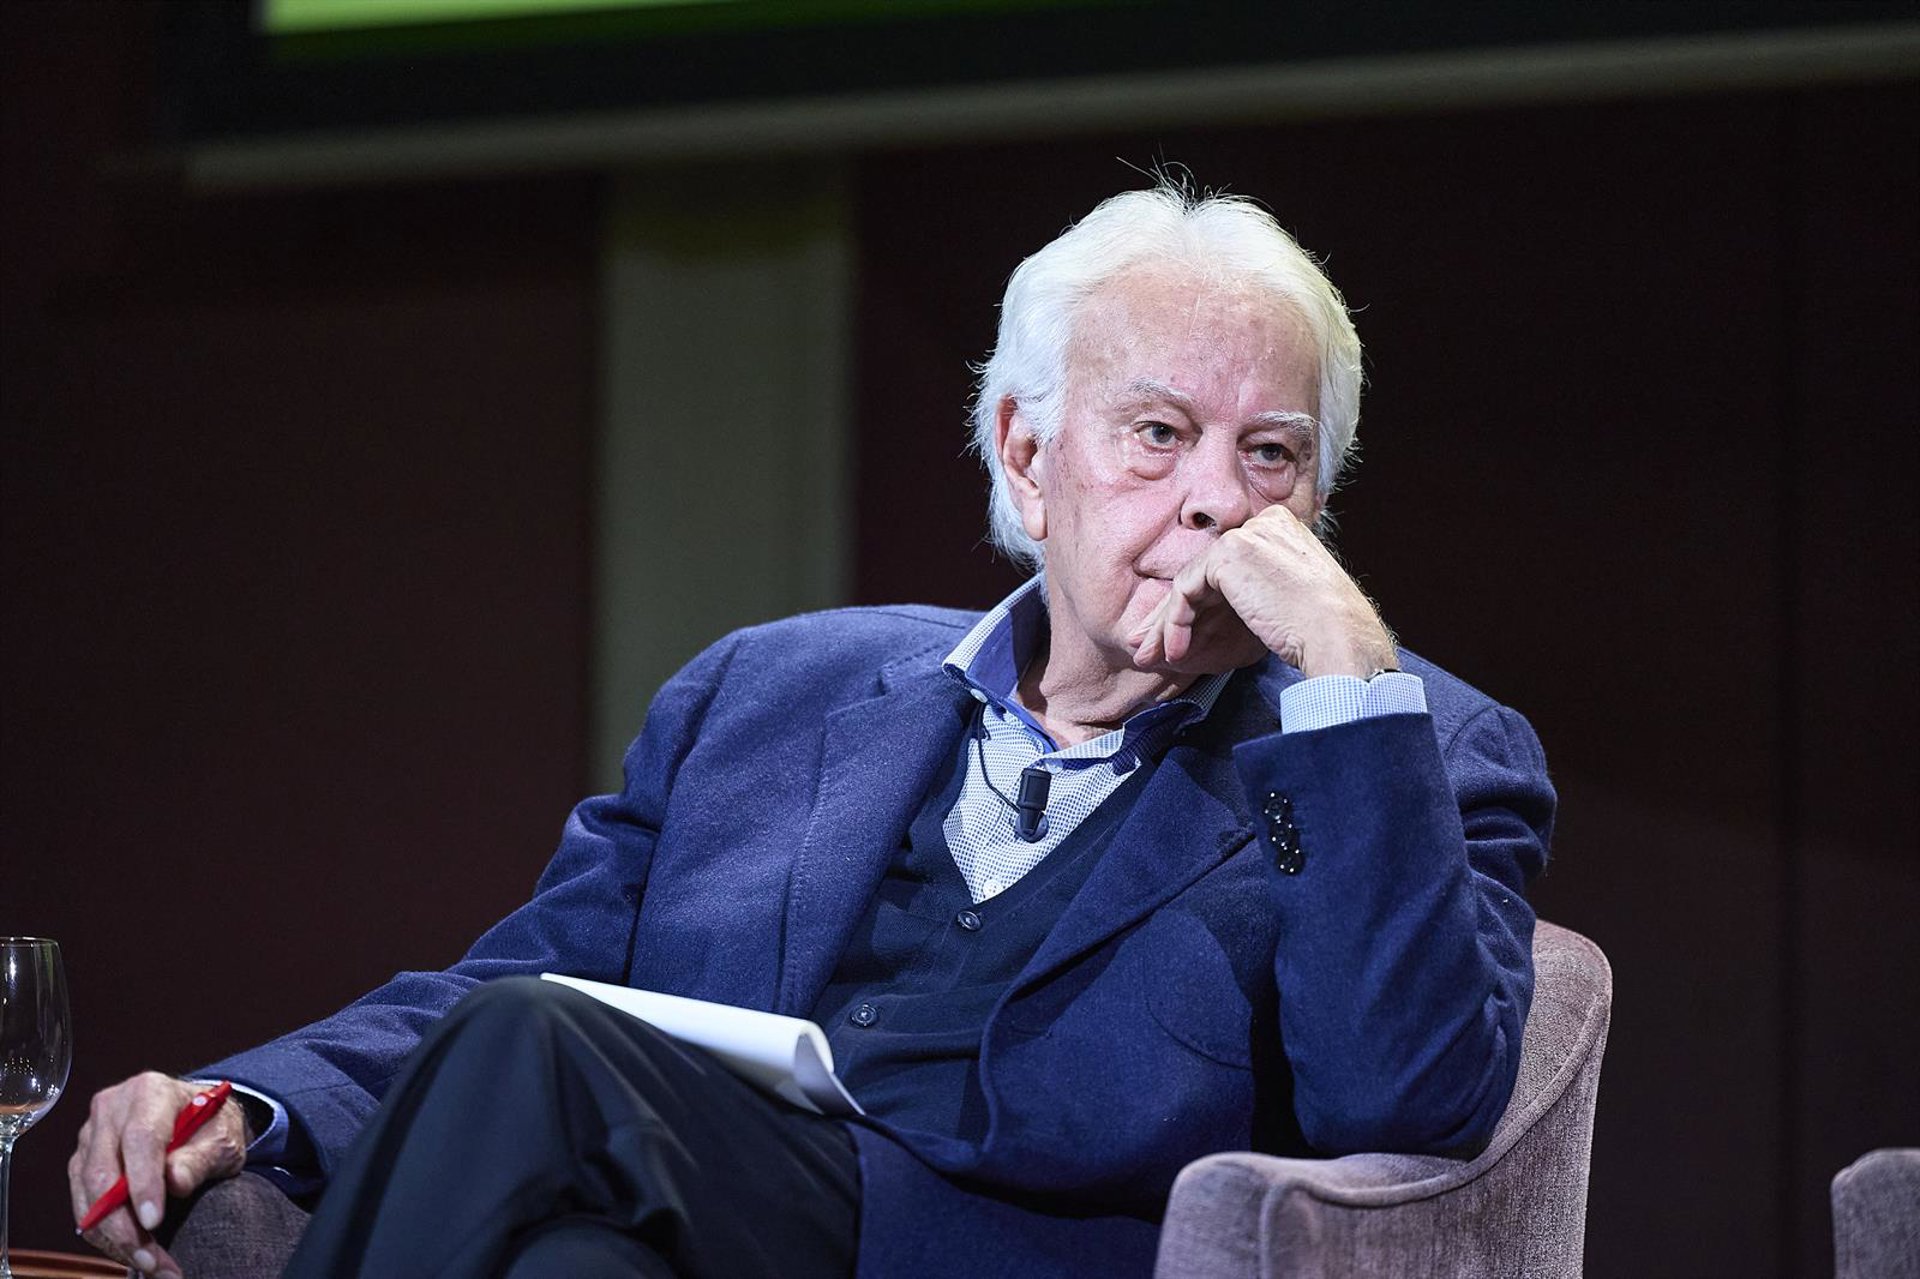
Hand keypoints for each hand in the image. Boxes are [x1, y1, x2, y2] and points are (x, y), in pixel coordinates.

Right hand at [69, 1071, 251, 1277]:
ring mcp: (90, 1136)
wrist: (197, 1120)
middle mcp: (111, 1109)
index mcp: (149, 1092)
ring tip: (151, 1264)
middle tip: (153, 1259)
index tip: (153, 1221)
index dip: (143, 1183)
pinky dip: (105, 1236)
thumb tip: (175, 1182)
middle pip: (103, 1173)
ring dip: (114, 1238)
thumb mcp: (223, 1138)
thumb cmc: (211, 1126)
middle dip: (125, 1225)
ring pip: (87, 1195)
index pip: (140, 1139)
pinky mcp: (81, 1162)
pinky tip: (133, 1253)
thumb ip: (201, 1158)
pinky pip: (83, 1206)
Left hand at [1128, 505, 1396, 677]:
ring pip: (1191, 581)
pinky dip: (1174, 623)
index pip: (1229, 566)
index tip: (1186, 637)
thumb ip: (1253, 591)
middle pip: (1207, 572)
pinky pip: (1185, 590)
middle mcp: (1263, 523)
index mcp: (1282, 529)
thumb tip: (1214, 610)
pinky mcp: (1227, 554)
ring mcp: (1245, 534)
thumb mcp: (1286, 599)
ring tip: (1156, 656)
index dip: (1204, 605)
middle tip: (1156, 646)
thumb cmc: (1321, 630)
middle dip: (1177, 614)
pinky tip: (1176, 652)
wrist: (1337, 634)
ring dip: (1168, 624)